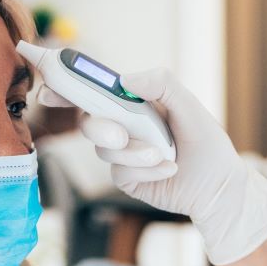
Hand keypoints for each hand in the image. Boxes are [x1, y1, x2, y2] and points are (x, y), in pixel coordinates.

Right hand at [38, 69, 266, 264]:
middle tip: (120, 134)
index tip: (47, 83)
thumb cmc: (206, 141)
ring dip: (134, 152)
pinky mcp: (125, 177)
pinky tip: (167, 169)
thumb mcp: (189, 105)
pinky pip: (119, 171)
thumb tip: (125, 79)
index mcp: (132, 101)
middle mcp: (121, 124)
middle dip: (99, 127)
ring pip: (104, 149)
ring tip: (165, 154)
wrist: (219, 185)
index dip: (65, 84)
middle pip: (87, 119)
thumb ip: (161, 84)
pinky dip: (145, 169)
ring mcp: (121, 152)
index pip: (92, 89)